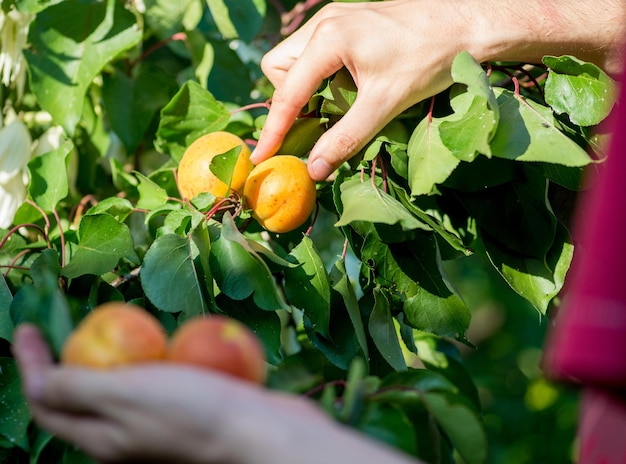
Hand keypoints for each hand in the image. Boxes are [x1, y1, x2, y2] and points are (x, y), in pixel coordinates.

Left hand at [13, 324, 418, 463]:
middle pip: (80, 399)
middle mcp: (125, 438)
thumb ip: (77, 387)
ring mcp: (158, 426)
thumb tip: (39, 380)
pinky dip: (151, 362)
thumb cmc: (194, 414)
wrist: (262, 434)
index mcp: (102, 439)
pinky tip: (166, 342)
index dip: (30, 365)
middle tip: (66, 326)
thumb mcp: (124, 396)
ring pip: (121, 391)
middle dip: (65, 362)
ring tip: (114, 331)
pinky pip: (157, 385)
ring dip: (109, 359)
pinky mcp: (188, 413)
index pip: (46, 402)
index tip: (25, 328)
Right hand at [251, 0, 467, 180]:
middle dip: (290, 100)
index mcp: (328, 39)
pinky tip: (350, 88)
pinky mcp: (346, 23)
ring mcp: (333, 19)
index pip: (286, 93)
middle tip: (319, 121)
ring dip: (306, 89)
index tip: (263, 156)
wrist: (465, 23)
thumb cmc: (429, 58)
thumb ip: (345, 138)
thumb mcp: (385, 104)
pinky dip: (321, 77)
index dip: (274, 129)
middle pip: (279, 68)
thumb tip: (315, 169)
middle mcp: (323, 24)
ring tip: (339, 105)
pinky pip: (314, 53)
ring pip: (294, 59)